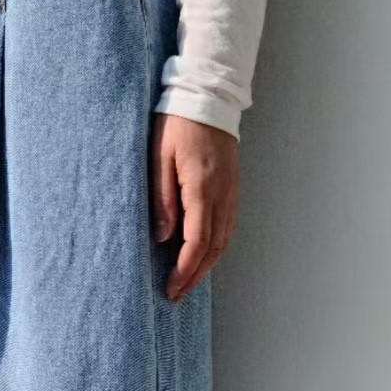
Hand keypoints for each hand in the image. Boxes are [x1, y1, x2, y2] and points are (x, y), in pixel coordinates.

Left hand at [150, 115, 239, 301]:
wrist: (207, 95)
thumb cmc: (176, 123)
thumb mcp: (158, 157)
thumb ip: (161, 198)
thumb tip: (163, 237)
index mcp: (202, 188)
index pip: (197, 242)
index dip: (184, 271)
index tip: (170, 288)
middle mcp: (222, 194)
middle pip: (214, 248)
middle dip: (194, 276)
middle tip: (176, 295)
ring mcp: (231, 191)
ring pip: (224, 240)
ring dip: (206, 266)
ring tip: (187, 282)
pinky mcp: (232, 187)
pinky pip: (227, 226)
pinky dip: (216, 247)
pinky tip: (202, 256)